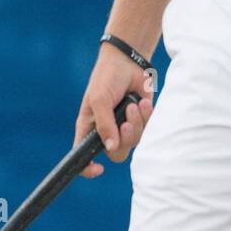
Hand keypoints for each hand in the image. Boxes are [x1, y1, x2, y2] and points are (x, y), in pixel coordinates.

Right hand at [74, 48, 155, 178]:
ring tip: (134, 105)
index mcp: (88, 128)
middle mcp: (106, 131)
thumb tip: (111, 147)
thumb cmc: (106, 78)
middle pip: (116, 153)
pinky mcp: (140, 121)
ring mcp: (124, 127)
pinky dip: (146, 116)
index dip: (87, 168)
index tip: (99, 169)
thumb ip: (104, 124)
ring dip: (136, 123)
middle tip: (126, 123)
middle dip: (124, 138)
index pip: (83, 156)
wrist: (129, 61)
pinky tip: (142, 102)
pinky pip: (147, 130)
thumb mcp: (99, 99)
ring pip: (134, 142)